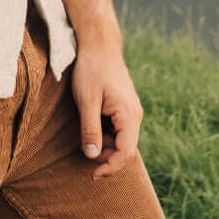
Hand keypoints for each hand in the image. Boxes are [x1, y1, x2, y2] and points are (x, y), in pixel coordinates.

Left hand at [70, 43, 142, 178]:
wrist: (99, 44)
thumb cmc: (92, 69)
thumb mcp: (87, 100)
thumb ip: (90, 129)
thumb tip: (92, 156)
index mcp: (129, 115)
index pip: (125, 153)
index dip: (110, 167)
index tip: (93, 174)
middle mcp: (134, 115)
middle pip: (124, 149)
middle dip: (105, 156)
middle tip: (84, 149)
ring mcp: (130, 111)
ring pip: (120, 140)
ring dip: (104, 144)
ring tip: (85, 131)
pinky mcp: (124, 107)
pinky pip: (117, 129)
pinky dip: (105, 133)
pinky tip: (91, 122)